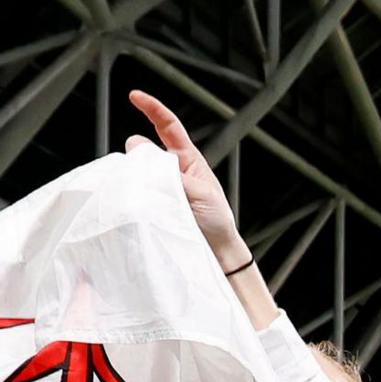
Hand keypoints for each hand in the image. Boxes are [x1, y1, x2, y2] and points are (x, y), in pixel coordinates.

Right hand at [126, 90, 247, 270]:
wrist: (217, 252)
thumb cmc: (217, 220)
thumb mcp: (200, 191)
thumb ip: (171, 172)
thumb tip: (136, 144)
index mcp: (188, 160)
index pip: (168, 127)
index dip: (152, 109)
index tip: (134, 95)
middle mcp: (170, 169)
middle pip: (144, 148)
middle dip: (139, 155)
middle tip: (149, 176)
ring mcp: (157, 185)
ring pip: (134, 169)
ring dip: (135, 177)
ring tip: (155, 198)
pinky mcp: (149, 203)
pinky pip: (132, 190)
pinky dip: (129, 191)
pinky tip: (135, 202)